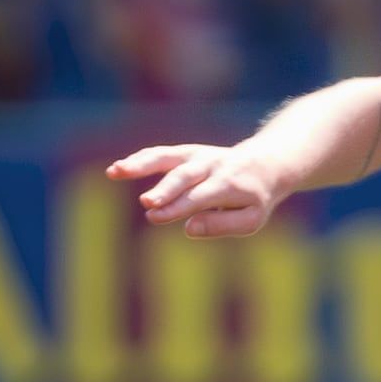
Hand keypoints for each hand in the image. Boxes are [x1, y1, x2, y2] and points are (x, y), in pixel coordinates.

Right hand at [107, 143, 287, 237]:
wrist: (264, 164)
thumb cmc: (253, 199)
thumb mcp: (250, 219)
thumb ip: (222, 225)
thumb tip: (188, 229)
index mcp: (230, 185)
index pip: (200, 197)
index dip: (178, 206)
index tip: (156, 216)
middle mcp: (211, 166)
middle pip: (184, 177)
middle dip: (164, 190)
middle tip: (146, 203)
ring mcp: (196, 156)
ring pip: (167, 158)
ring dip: (140, 164)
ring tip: (115, 172)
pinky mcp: (184, 153)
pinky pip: (160, 154)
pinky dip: (139, 159)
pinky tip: (117, 169)